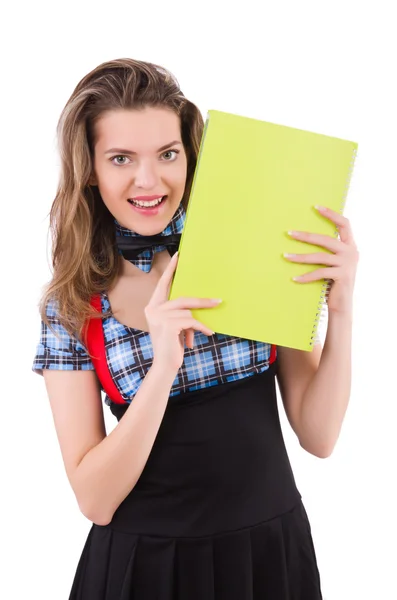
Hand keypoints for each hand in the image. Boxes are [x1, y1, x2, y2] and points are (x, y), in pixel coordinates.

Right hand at [145, 252, 220, 372]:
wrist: (165, 366)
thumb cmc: (172, 346)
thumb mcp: (176, 326)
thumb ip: (180, 313)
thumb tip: (198, 305)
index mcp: (153, 307)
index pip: (162, 284)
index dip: (171, 270)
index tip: (178, 255)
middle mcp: (153, 309)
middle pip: (183, 299)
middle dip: (203, 302)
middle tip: (219, 301)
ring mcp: (159, 316)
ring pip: (188, 312)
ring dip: (199, 323)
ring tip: (205, 333)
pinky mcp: (169, 325)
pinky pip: (191, 321)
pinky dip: (201, 328)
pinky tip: (207, 334)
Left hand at [284, 205, 358, 313]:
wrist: (342, 306)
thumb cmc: (333, 283)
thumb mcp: (334, 264)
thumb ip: (329, 251)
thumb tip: (304, 236)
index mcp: (351, 246)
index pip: (344, 224)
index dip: (331, 214)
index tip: (316, 207)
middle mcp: (352, 252)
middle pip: (326, 239)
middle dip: (305, 236)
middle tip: (289, 232)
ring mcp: (347, 264)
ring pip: (319, 257)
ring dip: (300, 257)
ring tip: (285, 256)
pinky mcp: (342, 276)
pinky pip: (319, 273)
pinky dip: (305, 276)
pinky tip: (294, 278)